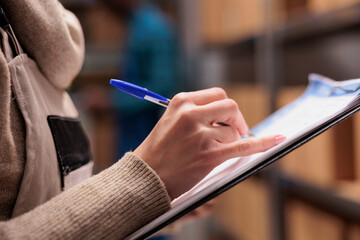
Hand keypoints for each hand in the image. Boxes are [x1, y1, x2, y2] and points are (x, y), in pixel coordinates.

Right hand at [134, 88, 285, 199]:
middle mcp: (191, 115)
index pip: (217, 95)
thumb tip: (226, 114)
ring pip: (234, 130)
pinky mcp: (209, 155)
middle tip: (234, 131)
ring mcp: (200, 135)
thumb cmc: (158, 150)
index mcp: (181, 102)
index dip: (226, 108)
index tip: (227, 119)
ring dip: (232, 139)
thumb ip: (195, 112)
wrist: (146, 176)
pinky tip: (278, 139)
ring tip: (218, 149)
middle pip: (231, 106)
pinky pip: (242, 146)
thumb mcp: (170, 120)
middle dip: (236, 119)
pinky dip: (262, 142)